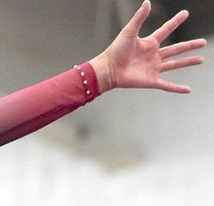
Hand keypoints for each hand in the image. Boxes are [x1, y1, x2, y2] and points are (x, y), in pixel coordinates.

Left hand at [90, 0, 205, 92]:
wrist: (108, 69)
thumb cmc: (115, 50)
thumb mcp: (129, 32)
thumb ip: (139, 18)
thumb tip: (147, 2)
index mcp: (149, 43)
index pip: (166, 30)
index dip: (175, 22)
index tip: (185, 14)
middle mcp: (153, 55)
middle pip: (176, 49)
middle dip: (189, 45)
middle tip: (203, 42)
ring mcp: (153, 68)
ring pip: (175, 64)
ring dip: (188, 62)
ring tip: (201, 59)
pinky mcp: (151, 81)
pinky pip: (167, 85)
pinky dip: (177, 88)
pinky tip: (188, 90)